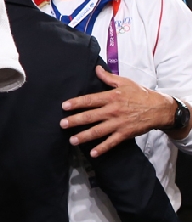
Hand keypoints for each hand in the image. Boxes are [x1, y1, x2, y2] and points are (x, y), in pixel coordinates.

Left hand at [61, 66, 179, 156]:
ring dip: (84, 136)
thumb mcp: (125, 82)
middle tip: (62, 124)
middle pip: (90, 116)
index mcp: (111, 97)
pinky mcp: (125, 133)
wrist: (159, 109)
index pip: (90, 100)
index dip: (76, 103)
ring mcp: (118, 123)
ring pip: (98, 131)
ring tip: (72, 140)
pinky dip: (102, 148)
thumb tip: (96, 68)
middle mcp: (112, 110)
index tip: (64, 106)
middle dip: (75, 121)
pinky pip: (111, 142)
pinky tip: (92, 153)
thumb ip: (108, 77)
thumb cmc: (140, 94)